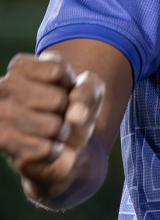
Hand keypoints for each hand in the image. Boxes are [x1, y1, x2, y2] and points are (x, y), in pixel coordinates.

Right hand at [0, 52, 106, 202]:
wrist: (65, 145)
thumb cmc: (73, 108)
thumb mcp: (90, 89)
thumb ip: (88, 89)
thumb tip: (74, 116)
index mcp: (21, 68)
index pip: (59, 71)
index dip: (72, 84)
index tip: (64, 90)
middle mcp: (2, 87)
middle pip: (57, 99)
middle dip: (66, 111)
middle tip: (57, 115)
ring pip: (52, 126)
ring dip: (61, 133)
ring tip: (51, 131)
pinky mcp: (2, 141)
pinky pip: (46, 149)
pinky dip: (55, 151)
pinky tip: (44, 147)